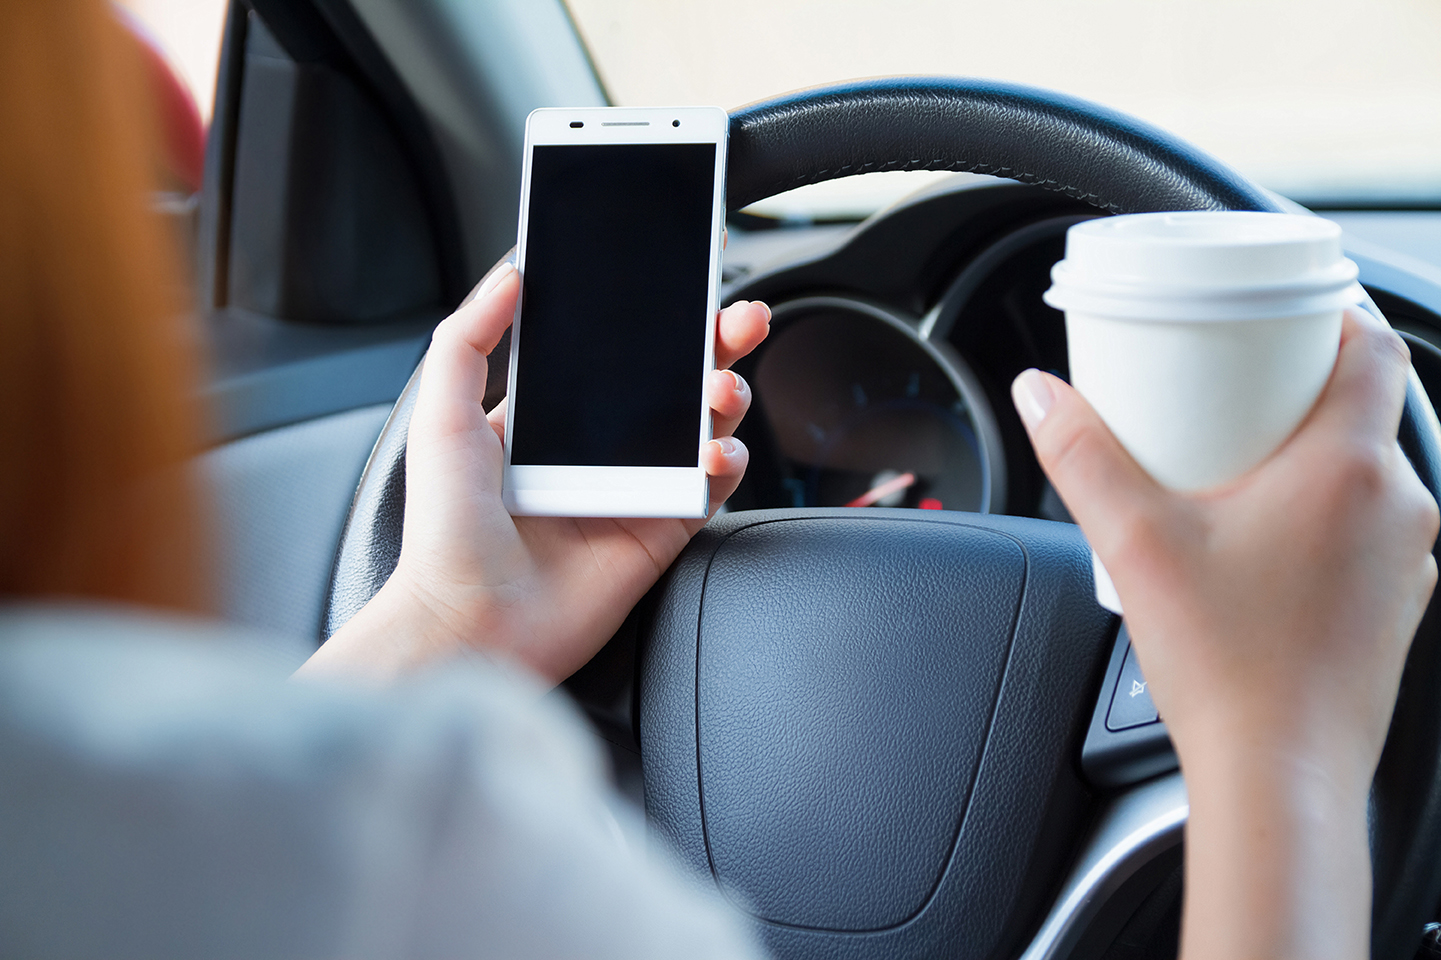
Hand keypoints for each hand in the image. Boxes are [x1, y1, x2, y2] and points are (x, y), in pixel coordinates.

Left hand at [302, 260, 770, 684]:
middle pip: (674, 379)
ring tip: (723, 386)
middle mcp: (599, 446)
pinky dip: (727, 461)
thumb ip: (468, 338)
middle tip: (741, 317)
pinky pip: (711, 486)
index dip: (656, 316)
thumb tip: (511, 272)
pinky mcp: (662, 529)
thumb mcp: (442, 416)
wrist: (471, 621)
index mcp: (552, 414)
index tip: (684, 281)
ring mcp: (635, 486)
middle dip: (715, 342)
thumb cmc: (446, 530)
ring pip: (704, 425)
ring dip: (727, 395)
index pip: (617, 350)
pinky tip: (716, 451)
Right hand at [1012, 307, 1437, 959]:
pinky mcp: (1397, 604)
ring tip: (1242, 457)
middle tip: (1238, 380)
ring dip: (1315, 449)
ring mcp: (1408, 560)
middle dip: (1302, 382)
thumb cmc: (1228, 666)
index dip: (1334, 311)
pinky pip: (1369, 525)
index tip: (1285, 308)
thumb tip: (1041, 394)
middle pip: (1368, 405)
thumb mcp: (1134, 541)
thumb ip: (1082, 456)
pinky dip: (1325, 507)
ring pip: (1369, 469)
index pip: (1375, 346)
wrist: (1281, 776)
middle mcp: (1399, 506)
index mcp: (1349, 469)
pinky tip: (1265, 533)